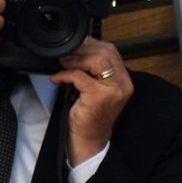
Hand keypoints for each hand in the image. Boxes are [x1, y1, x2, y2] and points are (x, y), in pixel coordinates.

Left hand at [51, 38, 133, 165]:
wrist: (89, 138)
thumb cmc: (90, 113)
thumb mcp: (95, 87)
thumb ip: (93, 70)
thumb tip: (76, 49)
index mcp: (124, 79)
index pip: (111, 51)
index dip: (91, 44)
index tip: (73, 46)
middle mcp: (123, 83)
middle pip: (105, 52)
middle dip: (82, 49)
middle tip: (64, 54)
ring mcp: (114, 89)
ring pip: (96, 60)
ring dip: (75, 59)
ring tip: (62, 63)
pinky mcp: (100, 96)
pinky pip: (80, 76)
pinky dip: (65, 75)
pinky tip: (57, 79)